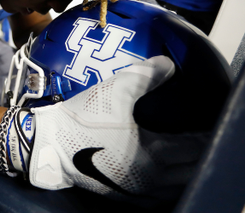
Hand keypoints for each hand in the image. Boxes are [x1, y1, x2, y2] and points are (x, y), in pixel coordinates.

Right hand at [27, 56, 197, 201]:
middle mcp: (150, 180)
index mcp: (153, 155)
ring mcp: (136, 192)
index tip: (213, 125)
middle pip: (191, 171)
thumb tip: (168, 63)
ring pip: (176, 187)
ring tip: (188, 157)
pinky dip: (169, 185)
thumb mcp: (113, 91)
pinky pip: (158, 196)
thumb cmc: (82, 119)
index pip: (195, 147)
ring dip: (187, 172)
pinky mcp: (122, 197)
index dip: (208, 135)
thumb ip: (145, 76)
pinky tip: (164, 175)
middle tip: (203, 139)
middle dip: (201, 155)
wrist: (49, 145)